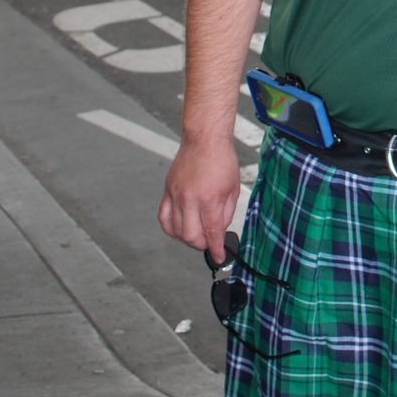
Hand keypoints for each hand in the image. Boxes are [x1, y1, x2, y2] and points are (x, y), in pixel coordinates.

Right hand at [157, 134, 242, 255]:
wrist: (204, 139)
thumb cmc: (222, 160)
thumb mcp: (233, 189)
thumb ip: (225, 213)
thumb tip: (218, 231)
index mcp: (210, 198)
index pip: (212, 232)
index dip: (216, 249)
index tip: (219, 257)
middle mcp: (190, 199)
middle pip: (190, 236)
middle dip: (202, 245)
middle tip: (209, 242)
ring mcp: (176, 195)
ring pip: (175, 230)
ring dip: (187, 238)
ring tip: (197, 233)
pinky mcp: (167, 190)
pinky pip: (164, 217)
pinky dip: (171, 228)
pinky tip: (180, 228)